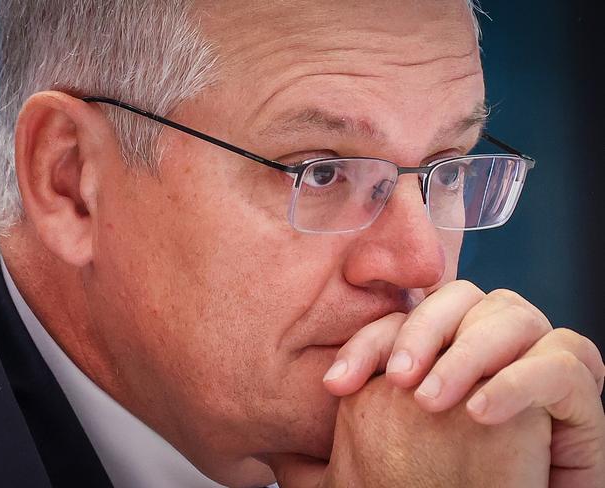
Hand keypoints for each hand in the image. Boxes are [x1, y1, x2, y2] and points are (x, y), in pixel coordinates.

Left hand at [322, 280, 604, 486]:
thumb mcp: (366, 475)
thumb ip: (328, 451)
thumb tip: (272, 445)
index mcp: (441, 353)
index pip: (403, 318)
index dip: (368, 341)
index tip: (336, 385)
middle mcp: (487, 348)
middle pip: (462, 298)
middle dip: (423, 331)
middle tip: (397, 383)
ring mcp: (533, 365)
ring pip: (513, 315)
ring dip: (468, 353)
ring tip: (434, 402)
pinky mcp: (577, 398)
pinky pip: (566, 361)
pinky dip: (520, 380)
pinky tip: (481, 413)